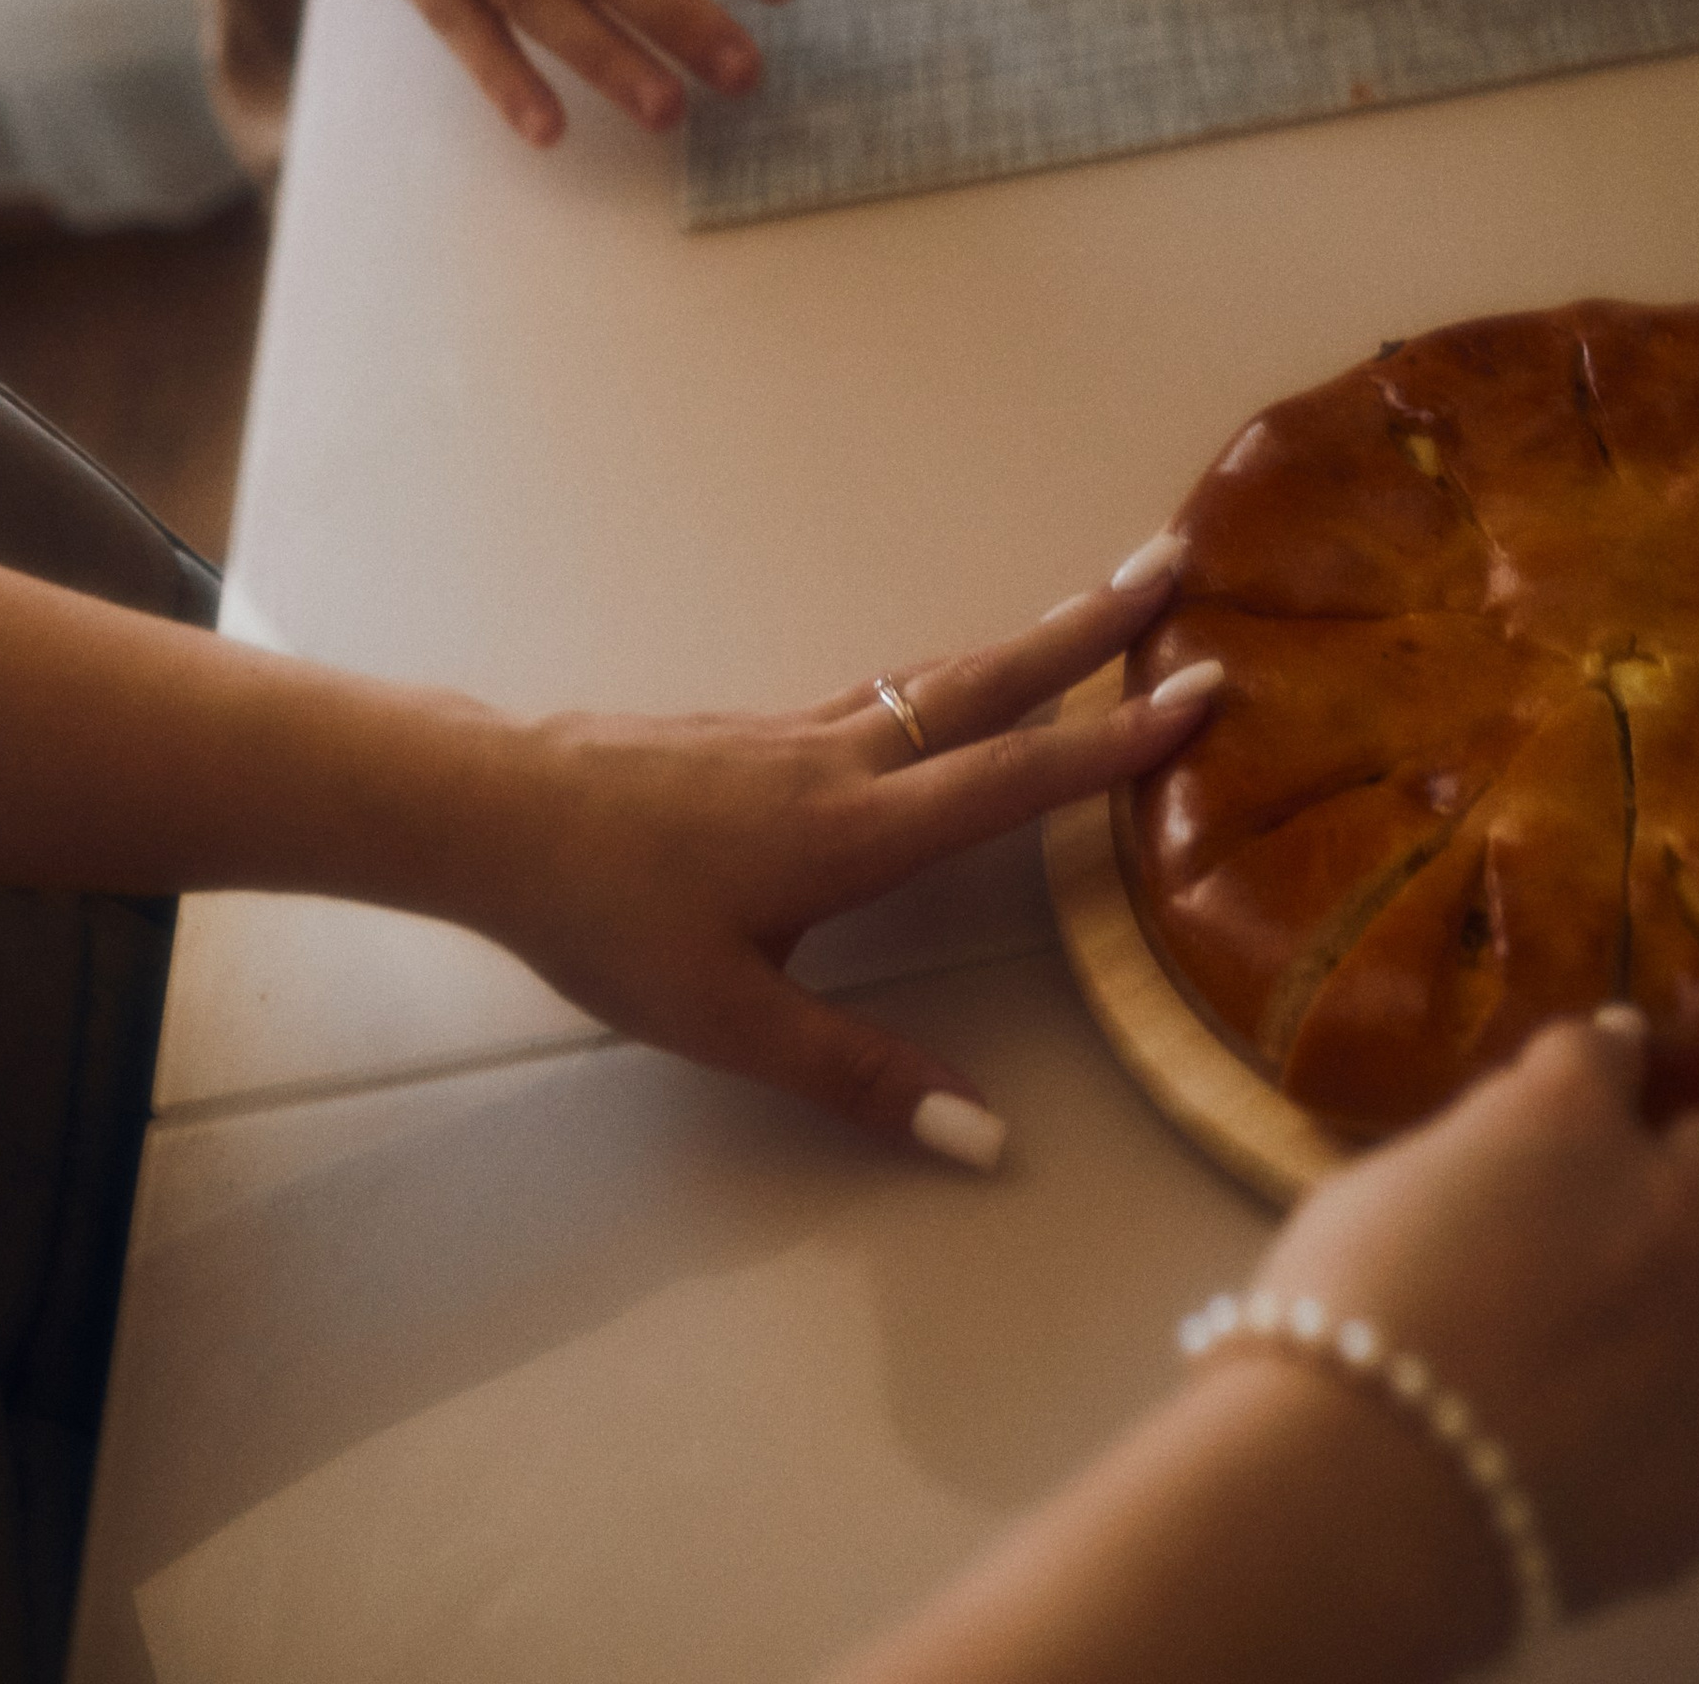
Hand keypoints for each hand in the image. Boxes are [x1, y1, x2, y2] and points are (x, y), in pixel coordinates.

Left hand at [469, 547, 1218, 1159]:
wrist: (495, 812)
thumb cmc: (608, 920)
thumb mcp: (730, 1022)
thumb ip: (858, 1074)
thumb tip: (984, 1136)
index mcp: (855, 829)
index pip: (1013, 778)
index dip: (1113, 743)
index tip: (1202, 692)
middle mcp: (844, 758)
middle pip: (989, 681)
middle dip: (1089, 625)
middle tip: (1174, 562)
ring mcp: (800, 732)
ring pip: (939, 675)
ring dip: (1028, 640)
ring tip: (1095, 606)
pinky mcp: (761, 732)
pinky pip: (887, 689)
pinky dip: (953, 673)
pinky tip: (951, 690)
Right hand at [1256, 1010, 1698, 1625]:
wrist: (1362, 1504)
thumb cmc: (1339, 1327)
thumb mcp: (1381, 1191)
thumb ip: (1479, 1162)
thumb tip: (1512, 1159)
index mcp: (1569, 1120)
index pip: (1607, 1052)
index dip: (1595, 1070)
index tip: (1594, 1081)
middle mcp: (1670, 1212)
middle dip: (1694, 1167)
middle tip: (1630, 1219)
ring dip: (1668, 1335)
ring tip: (1573, 1400)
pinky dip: (1659, 1452)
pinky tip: (1583, 1481)